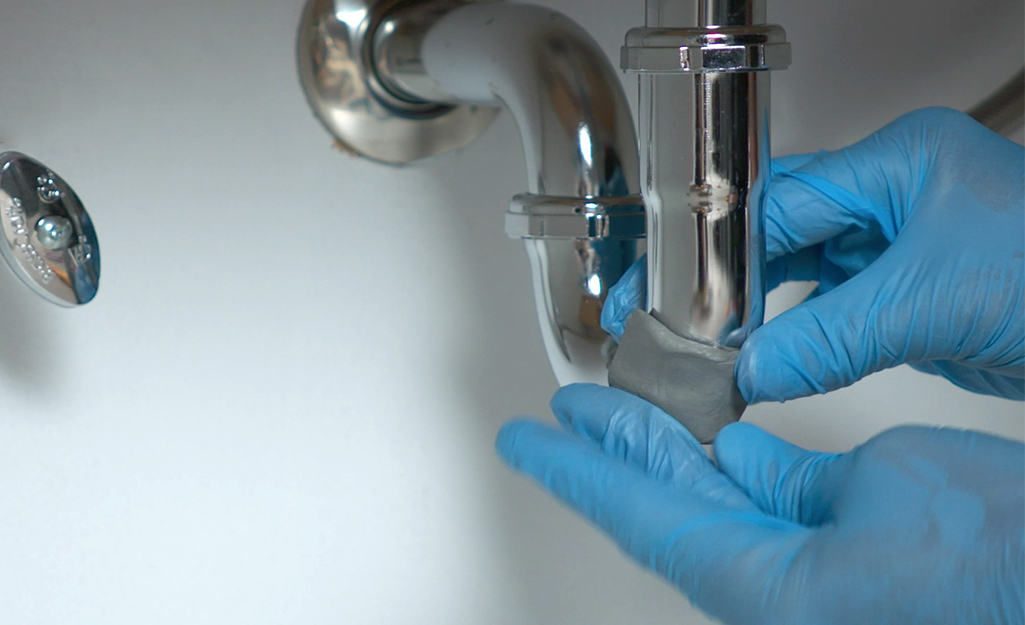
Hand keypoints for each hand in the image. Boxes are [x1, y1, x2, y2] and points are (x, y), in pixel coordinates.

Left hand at [497, 384, 1024, 624]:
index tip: (526, 439)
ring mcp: (794, 582)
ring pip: (698, 506)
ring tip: (611, 410)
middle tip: (563, 413)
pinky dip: (713, 471)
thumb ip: (794, 477)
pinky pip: (748, 513)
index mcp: (766, 585)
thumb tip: (741, 458)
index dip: (575, 467)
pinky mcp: (825, 568)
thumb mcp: (882, 491)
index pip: (639, 513)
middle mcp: (768, 593)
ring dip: (652, 453)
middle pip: (658, 507)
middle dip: (604, 452)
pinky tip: (700, 439)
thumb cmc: (995, 560)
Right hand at [602, 107, 1024, 401]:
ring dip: (764, 311)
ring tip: (718, 342)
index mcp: (897, 164)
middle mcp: (893, 197)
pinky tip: (773, 357)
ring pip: (802, 273)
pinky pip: (833, 311)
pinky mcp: (908, 295)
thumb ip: (829, 338)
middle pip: (779, 231)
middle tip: (680, 316)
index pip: (780, 203)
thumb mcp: (934, 302)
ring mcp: (900, 246)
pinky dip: (801, 337)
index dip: (722, 253)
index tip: (681, 297)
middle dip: (732, 278)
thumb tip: (753, 370)